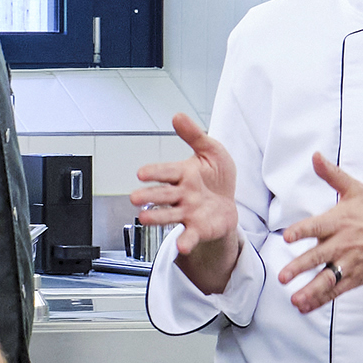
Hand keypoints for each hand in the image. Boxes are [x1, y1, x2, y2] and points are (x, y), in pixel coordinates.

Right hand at [133, 114, 242, 292]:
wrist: (228, 203)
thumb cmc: (216, 177)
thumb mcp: (211, 150)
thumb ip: (194, 135)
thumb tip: (177, 116)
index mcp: (183, 174)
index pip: (166, 171)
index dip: (155, 172)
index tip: (142, 173)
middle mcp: (182, 194)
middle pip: (163, 194)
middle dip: (148, 195)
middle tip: (134, 197)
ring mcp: (188, 212)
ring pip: (170, 215)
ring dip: (157, 217)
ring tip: (144, 218)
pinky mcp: (197, 228)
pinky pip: (189, 235)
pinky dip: (185, 241)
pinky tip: (181, 245)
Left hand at [274, 154, 362, 312]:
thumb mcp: (356, 191)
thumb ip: (332, 175)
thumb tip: (315, 156)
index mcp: (341, 221)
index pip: (318, 227)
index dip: (303, 231)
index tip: (288, 237)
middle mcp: (344, 244)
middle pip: (319, 256)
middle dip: (300, 267)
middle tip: (283, 276)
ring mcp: (350, 264)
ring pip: (327, 279)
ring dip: (310, 290)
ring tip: (295, 299)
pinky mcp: (355, 278)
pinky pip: (336, 291)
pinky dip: (320, 300)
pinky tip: (305, 307)